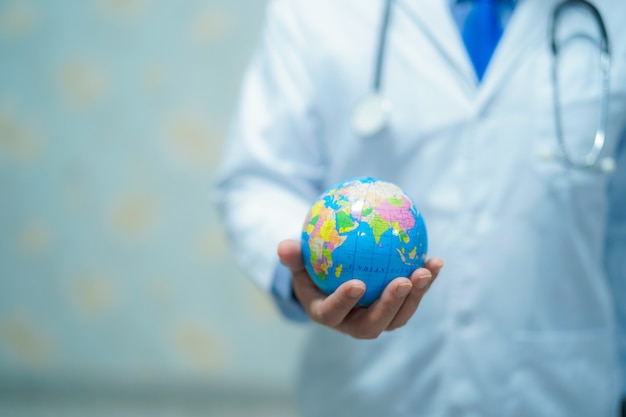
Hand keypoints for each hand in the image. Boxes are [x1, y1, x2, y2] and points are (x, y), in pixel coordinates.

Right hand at [277, 239, 443, 338]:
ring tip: (426, 270)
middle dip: (391, 305)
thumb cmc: (311, 270)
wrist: (330, 282)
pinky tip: (435, 261)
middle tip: (403, 281)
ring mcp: (378, 319)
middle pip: (375, 323)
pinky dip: (425, 281)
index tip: (356, 283)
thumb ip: (292, 257)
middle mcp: (354, 324)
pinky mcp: (396, 310)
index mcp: (328, 315)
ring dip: (416, 295)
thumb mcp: (297, 264)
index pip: (334, 314)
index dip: (345, 302)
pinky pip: (412, 297)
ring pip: (399, 315)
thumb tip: (284, 246)